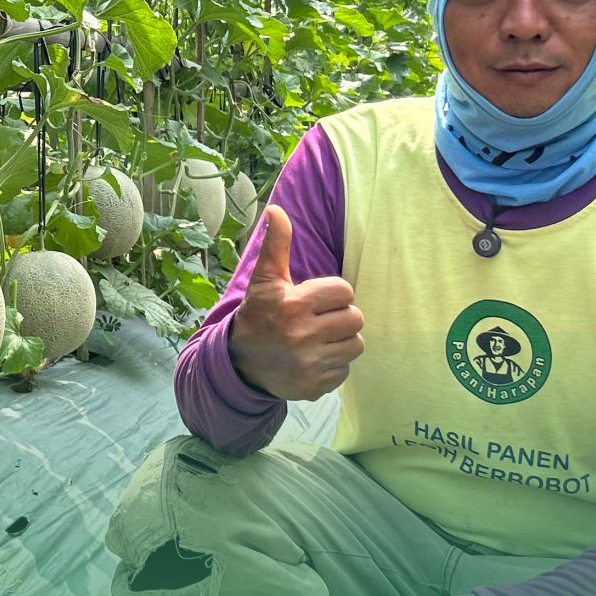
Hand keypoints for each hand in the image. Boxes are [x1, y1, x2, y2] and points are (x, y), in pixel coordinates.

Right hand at [228, 204, 364, 400]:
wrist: (239, 365)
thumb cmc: (258, 315)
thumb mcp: (265, 280)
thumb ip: (276, 245)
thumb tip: (276, 209)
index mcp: (293, 305)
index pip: (344, 291)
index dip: (332, 294)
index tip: (313, 300)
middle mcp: (302, 336)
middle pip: (355, 318)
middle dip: (340, 317)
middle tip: (320, 320)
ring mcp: (309, 364)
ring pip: (355, 345)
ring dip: (341, 341)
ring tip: (320, 339)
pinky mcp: (314, 386)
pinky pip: (345, 370)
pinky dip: (333, 365)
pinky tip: (314, 359)